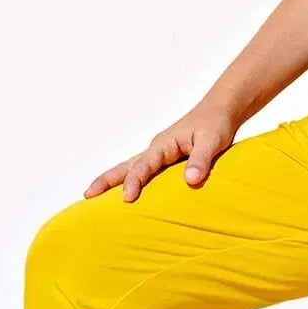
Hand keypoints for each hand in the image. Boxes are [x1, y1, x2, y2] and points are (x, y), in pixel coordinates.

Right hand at [84, 102, 239, 201]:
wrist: (220, 110)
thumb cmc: (216, 124)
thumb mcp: (212, 142)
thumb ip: (201, 160)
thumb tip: (190, 181)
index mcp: (164, 144)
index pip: (144, 165)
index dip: (134, 182)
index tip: (127, 198)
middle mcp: (157, 148)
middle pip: (126, 166)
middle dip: (106, 180)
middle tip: (87, 195)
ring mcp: (160, 153)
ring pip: (131, 168)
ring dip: (114, 180)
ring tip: (94, 195)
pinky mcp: (167, 158)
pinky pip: (144, 171)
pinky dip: (130, 180)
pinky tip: (127, 192)